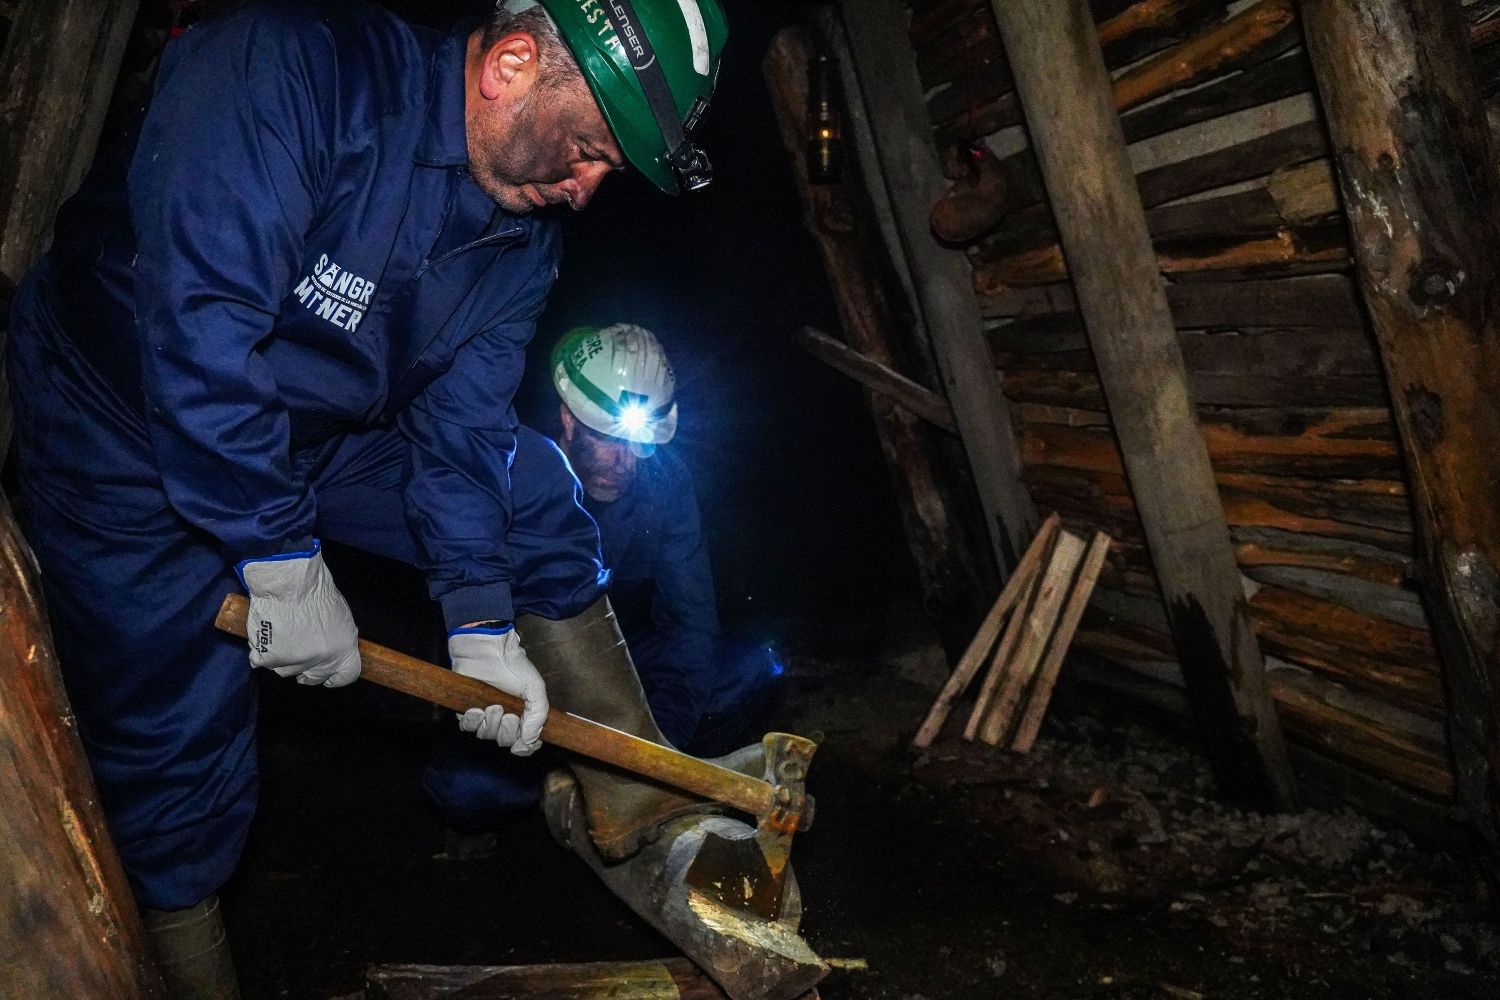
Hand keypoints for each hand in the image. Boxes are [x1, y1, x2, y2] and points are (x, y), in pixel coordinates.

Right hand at [238, 542, 360, 687]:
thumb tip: (330, 651)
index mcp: (343, 651)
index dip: (335, 675)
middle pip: (314, 678)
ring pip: (286, 670)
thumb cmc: (316, 591)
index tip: (329, 673)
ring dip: (283, 656)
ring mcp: (293, 664)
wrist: (289, 583)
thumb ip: (337, 641)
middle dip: (307, 667)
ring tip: (282, 632)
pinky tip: (267, 632)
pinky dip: (261, 649)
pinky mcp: (268, 659)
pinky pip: (261, 660)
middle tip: (299, 648)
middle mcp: (321, 663)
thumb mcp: (341, 618)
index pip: (346, 676)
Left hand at [448, 626, 547, 755]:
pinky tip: (477, 709)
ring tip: (493, 706)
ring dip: (490, 724)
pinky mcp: (466, 710)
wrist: (488, 650)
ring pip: (486, 735)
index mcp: (523, 714)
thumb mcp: (535, 689)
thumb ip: (538, 716)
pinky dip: (473, 721)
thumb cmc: (514, 666)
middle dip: (507, 732)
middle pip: (505, 741)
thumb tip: (529, 741)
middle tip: (509, 715)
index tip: (525, 741)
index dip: (526, 746)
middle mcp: (504, 717)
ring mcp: (485, 715)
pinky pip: (467, 727)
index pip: (526, 742)